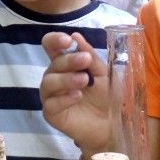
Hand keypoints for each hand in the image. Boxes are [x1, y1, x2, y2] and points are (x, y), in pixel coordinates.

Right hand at [39, 31, 111, 155]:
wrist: (111, 123)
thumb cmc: (106, 95)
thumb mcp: (103, 72)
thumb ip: (90, 56)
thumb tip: (76, 35)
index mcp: (65, 63)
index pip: (51, 46)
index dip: (55, 40)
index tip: (68, 40)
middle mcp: (54, 77)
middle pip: (53, 64)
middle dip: (69, 60)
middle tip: (86, 60)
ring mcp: (51, 96)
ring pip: (48, 82)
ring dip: (66, 79)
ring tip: (84, 80)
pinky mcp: (51, 114)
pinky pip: (50, 104)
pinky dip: (64, 98)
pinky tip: (77, 96)